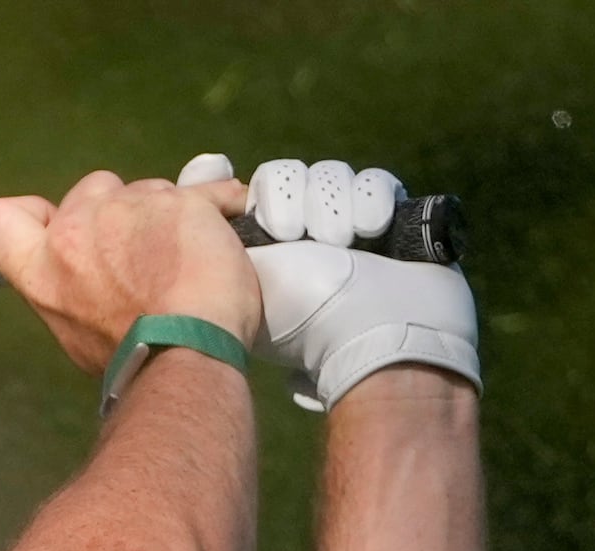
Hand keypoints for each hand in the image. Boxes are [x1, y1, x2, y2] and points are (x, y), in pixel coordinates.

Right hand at [0, 169, 260, 376]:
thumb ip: (72, 291)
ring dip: (165, 214)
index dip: (28, 216)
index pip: (1, 219)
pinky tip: (226, 220)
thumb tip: (90, 283)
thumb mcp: (79, 334)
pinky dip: (216, 204)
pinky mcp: (178, 201)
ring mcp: (127, 209)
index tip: (54, 228)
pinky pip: (201, 192)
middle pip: (89, 193)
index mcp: (42, 270)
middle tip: (143, 256)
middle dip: (116, 213)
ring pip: (146, 190)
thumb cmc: (134, 358)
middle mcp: (75, 231)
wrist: (185, 355)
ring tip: (190, 256)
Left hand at [194, 154, 482, 407]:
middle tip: (295, 235)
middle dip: (297, 202)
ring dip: (331, 205)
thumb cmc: (302, 319)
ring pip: (333, 175)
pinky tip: (369, 229)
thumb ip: (219, 222)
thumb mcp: (247, 273)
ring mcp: (351, 223)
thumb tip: (206, 165)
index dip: (273, 192)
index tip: (276, 222)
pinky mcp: (388, 219)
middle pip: (299, 176)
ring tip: (335, 240)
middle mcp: (310, 230)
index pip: (269, 184)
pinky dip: (370, 200)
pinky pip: (376, 183)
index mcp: (274, 241)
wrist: (370, 342)